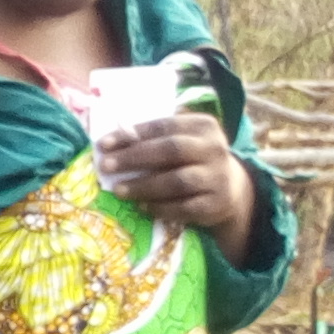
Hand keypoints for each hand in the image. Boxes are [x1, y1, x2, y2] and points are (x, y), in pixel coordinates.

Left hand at [95, 114, 261, 262]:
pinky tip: (141, 206)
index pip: (164, 126)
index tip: (103, 145)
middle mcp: (214, 149)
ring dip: (143, 186)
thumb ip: (155, 138)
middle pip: (171, 150)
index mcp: (204, 126)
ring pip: (177, 181)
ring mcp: (217, 177)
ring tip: (118, 190)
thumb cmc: (192, 160)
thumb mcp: (181, 142)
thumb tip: (117, 137)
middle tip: (106, 166)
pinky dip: (160, 207)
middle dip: (134, 158)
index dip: (132, 135)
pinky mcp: (215, 204)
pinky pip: (184, 207)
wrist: (230, 189)